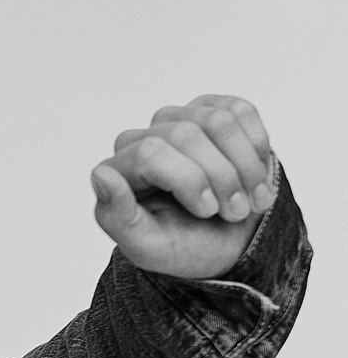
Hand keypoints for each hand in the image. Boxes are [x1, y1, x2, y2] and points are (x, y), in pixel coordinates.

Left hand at [91, 95, 275, 278]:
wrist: (226, 242)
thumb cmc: (184, 247)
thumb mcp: (148, 248)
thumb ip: (117, 217)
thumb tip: (101, 174)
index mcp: (119, 170)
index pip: (150, 153)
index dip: (189, 180)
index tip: (209, 212)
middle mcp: (145, 137)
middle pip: (186, 134)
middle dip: (221, 177)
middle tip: (237, 213)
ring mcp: (179, 119)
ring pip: (217, 121)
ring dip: (244, 166)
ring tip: (252, 201)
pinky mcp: (213, 109)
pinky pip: (241, 111)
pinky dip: (257, 148)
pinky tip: (255, 176)